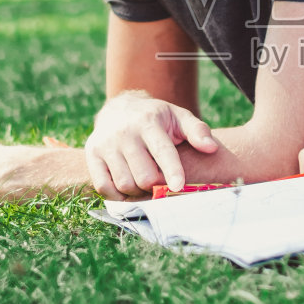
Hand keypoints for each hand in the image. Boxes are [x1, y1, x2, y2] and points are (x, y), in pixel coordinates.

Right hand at [85, 91, 219, 198]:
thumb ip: (197, 131)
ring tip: (145, 181)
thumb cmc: (156, 118)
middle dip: (157, 185)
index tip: (178, 186)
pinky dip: (117, 195)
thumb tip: (211, 148)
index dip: (171, 171)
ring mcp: (105, 144)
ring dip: (139, 191)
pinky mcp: (92, 155)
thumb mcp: (178, 117)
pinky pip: (103, 187)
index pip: (161, 150)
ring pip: (125, 184)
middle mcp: (124, 133)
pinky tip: (128, 187)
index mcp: (148, 122)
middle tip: (161, 181)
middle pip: (144, 176)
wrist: (119, 108)